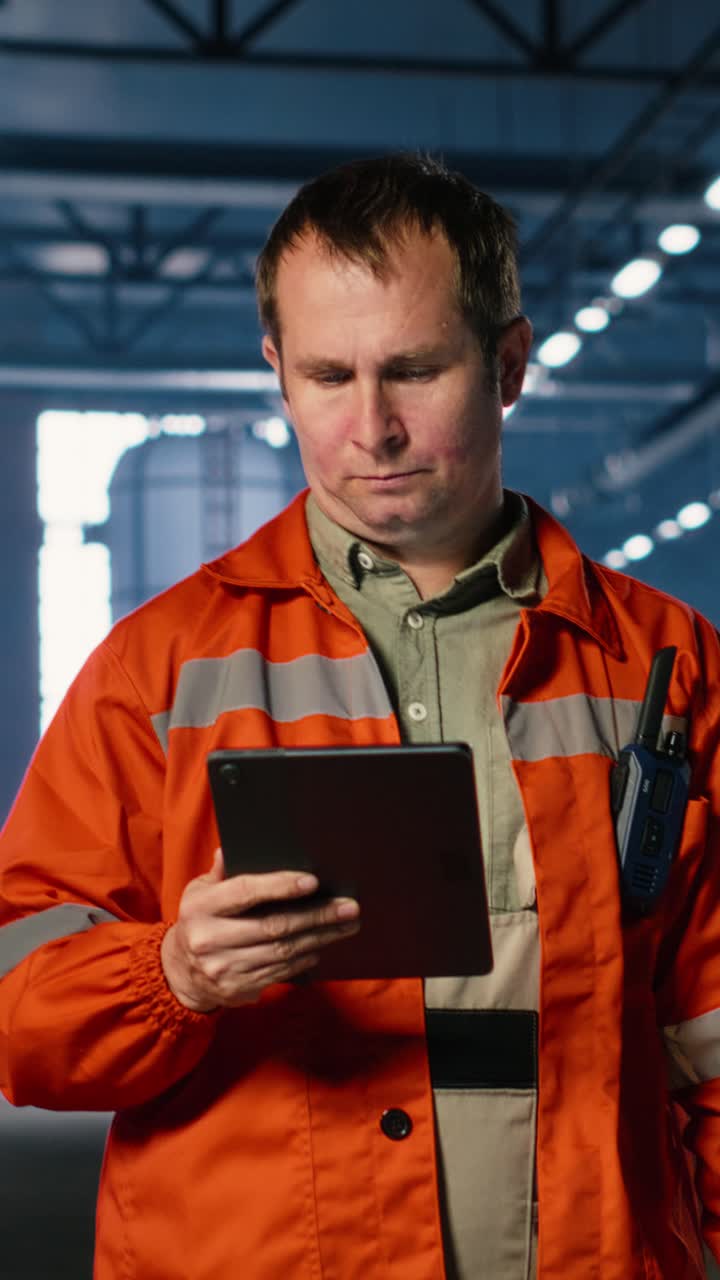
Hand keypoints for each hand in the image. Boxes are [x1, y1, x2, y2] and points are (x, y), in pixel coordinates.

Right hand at [161, 850, 360, 1011]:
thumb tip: (228, 849)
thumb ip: (220, 873)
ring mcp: (224, 967)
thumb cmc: (200, 919)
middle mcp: (210, 939)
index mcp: (202, 907)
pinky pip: (279, 972)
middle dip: (316, 916)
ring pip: (282, 952)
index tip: (313, 882)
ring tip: (345, 926)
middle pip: (274, 926)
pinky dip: (304, 959)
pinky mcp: (237, 989)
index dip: (281, 886)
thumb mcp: (200, 891)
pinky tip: (320, 946)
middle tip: (349, 907)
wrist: (180, 971)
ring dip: (319, 938)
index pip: (246, 892)